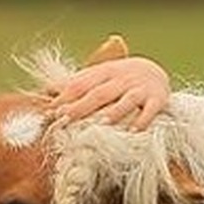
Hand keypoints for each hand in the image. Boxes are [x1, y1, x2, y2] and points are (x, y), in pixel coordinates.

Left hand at [48, 56, 170, 130]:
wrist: (155, 71)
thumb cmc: (119, 79)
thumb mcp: (99, 75)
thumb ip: (76, 83)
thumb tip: (46, 90)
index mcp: (104, 72)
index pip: (82, 84)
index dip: (66, 97)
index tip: (52, 111)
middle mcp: (121, 79)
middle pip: (99, 93)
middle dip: (81, 107)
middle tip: (66, 121)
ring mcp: (140, 89)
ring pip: (126, 101)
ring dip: (113, 113)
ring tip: (101, 125)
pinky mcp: (157, 99)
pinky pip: (150, 110)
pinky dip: (142, 120)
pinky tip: (133, 132)